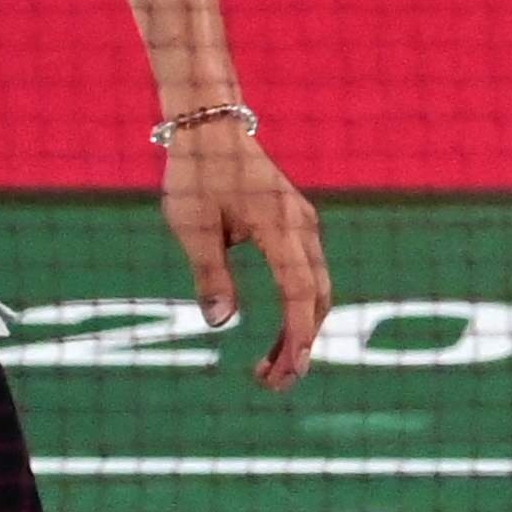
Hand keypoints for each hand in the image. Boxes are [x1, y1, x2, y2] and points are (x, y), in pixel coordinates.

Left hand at [161, 129, 326, 387]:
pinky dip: (298, 311)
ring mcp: (303, 224)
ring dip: (300, 332)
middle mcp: (302, 225)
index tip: (288, 372)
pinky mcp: (296, 225)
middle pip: (318, 296)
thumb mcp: (194, 226)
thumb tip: (222, 323)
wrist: (211, 127)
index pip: (299, 291)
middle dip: (301, 345)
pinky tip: (276, 338)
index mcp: (279, 224)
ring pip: (316, 289)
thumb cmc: (197, 174)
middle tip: (273, 385)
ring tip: (269, 371)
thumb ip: (210, 274)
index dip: (297, 336)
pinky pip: (308, 276)